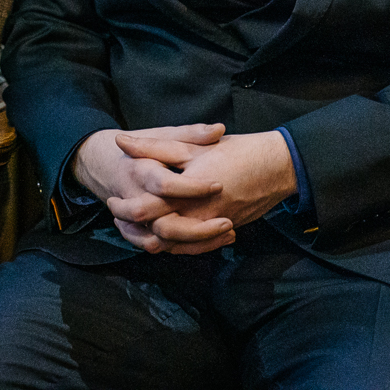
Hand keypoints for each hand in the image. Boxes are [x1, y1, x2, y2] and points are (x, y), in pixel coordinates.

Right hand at [71, 124, 233, 254]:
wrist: (105, 164)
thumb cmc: (140, 147)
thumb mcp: (163, 135)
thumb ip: (191, 134)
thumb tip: (220, 129)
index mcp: (140, 170)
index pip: (164, 185)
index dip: (192, 187)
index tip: (219, 185)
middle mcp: (134, 199)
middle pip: (161, 224)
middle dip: (197, 228)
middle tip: (228, 222)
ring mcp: (133, 219)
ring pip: (161, 242)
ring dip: (195, 244)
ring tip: (228, 234)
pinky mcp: (137, 231)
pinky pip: (157, 247)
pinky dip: (184, 249)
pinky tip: (212, 241)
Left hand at [120, 130, 297, 253]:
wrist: (276, 168)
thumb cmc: (235, 151)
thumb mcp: (192, 145)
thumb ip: (153, 147)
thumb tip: (120, 141)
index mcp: (186, 193)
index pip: (146, 210)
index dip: (124, 208)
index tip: (113, 200)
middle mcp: (197, 216)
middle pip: (157, 234)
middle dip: (134, 230)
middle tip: (120, 216)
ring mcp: (210, 228)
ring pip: (173, 246)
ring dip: (151, 239)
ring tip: (137, 226)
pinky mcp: (221, 233)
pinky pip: (192, 249)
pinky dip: (175, 245)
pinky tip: (165, 233)